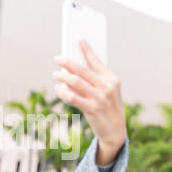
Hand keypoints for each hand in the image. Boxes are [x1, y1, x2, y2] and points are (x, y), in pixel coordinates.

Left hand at [52, 39, 126, 164]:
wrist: (116, 132)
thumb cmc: (108, 109)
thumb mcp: (108, 92)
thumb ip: (94, 80)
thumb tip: (73, 69)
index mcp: (112, 79)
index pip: (97, 61)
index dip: (86, 49)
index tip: (78, 39)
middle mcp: (107, 87)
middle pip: (82, 70)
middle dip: (67, 62)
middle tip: (57, 58)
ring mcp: (99, 98)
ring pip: (75, 82)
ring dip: (62, 77)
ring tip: (55, 74)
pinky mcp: (92, 109)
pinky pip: (72, 97)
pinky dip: (63, 92)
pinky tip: (58, 89)